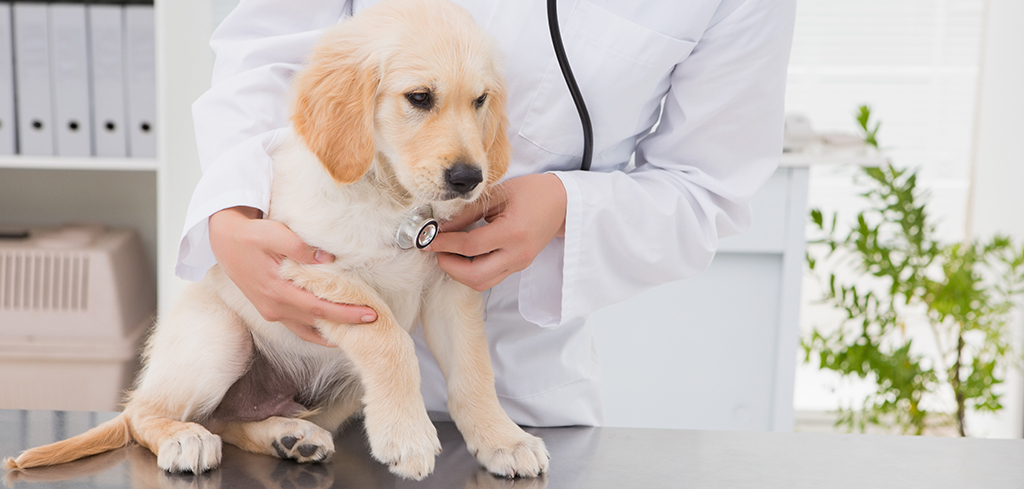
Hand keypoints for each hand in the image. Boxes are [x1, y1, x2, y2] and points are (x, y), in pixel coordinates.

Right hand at [208, 206, 376, 346]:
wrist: (224, 240)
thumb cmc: (250, 235)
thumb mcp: (273, 233)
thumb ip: (300, 247)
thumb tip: (328, 259)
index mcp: (276, 290)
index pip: (319, 308)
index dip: (345, 313)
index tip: (370, 314)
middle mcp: (274, 306)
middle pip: (317, 322)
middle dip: (346, 325)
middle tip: (373, 323)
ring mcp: (271, 310)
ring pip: (306, 329)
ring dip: (331, 332)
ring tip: (356, 332)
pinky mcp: (269, 308)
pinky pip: (297, 325)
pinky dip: (315, 330)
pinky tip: (330, 330)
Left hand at [427, 173, 566, 290]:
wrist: (562, 204)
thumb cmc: (532, 192)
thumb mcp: (498, 195)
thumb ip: (468, 212)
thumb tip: (440, 226)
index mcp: (512, 232)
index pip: (469, 246)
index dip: (443, 244)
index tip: (426, 239)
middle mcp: (516, 254)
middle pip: (474, 275)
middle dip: (448, 266)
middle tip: (435, 251)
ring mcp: (518, 264)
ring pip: (481, 283)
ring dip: (459, 273)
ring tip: (448, 255)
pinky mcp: (518, 267)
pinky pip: (490, 278)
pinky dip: (472, 272)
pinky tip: (463, 257)